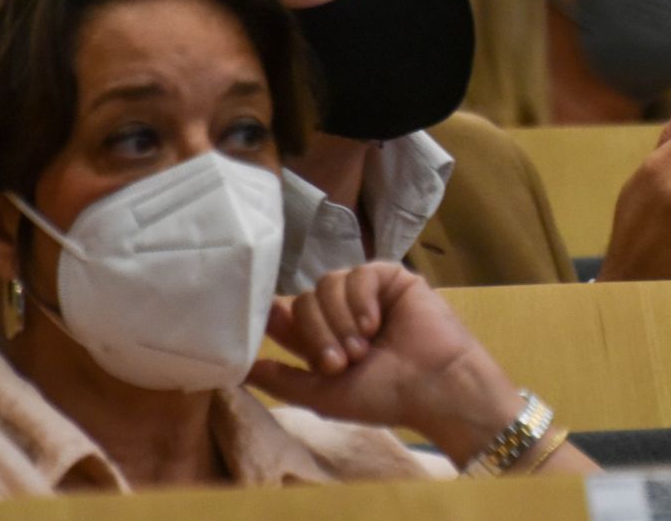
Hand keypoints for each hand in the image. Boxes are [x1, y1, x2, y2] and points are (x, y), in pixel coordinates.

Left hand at [246, 263, 525, 465]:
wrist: (436, 387)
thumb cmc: (384, 397)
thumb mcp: (321, 395)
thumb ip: (279, 379)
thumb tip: (234, 370)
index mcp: (325, 340)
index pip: (287, 316)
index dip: (274, 316)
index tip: (265, 319)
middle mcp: (342, 315)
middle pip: (303, 301)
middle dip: (317, 334)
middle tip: (342, 363)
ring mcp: (366, 295)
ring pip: (325, 285)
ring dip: (339, 321)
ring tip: (363, 348)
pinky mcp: (390, 278)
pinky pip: (358, 273)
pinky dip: (360, 301)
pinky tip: (375, 324)